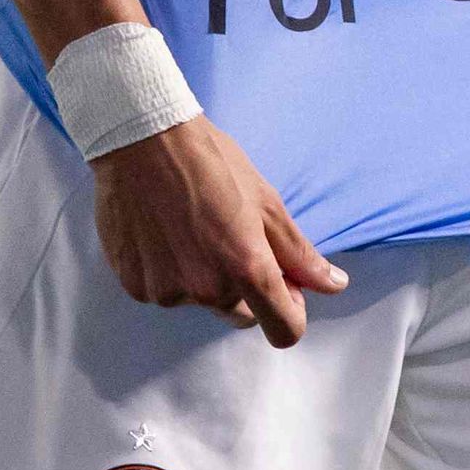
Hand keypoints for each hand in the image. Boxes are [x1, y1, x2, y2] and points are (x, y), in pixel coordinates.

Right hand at [93, 116, 349, 346]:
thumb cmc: (211, 162)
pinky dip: (169, 271)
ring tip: (192, 227)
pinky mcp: (134, 285)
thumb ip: (300, 254)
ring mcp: (167, 291)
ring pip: (200, 301)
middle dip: (245, 289)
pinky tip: (164, 232)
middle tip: (232, 239)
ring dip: (203, 277)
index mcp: (246, 269)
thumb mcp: (266, 202)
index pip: (284, 330)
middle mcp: (207, 289)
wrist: (141, 140)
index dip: (291, 313)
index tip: (285, 289)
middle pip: (241, 315)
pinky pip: (165, 291)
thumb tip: (335, 285)